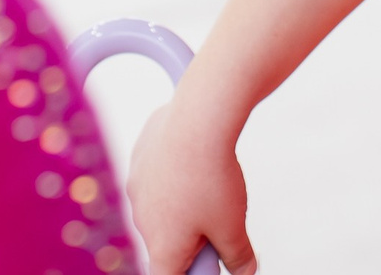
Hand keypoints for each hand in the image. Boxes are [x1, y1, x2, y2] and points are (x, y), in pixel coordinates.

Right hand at [126, 103, 254, 274]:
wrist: (197, 119)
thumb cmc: (213, 178)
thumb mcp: (233, 226)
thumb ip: (238, 256)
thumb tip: (244, 271)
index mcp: (162, 246)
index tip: (207, 262)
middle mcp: (140, 220)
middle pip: (165, 241)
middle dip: (189, 236)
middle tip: (218, 219)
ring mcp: (136, 186)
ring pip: (159, 205)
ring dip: (180, 203)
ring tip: (209, 183)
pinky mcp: (139, 157)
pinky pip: (155, 174)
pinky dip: (172, 172)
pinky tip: (194, 157)